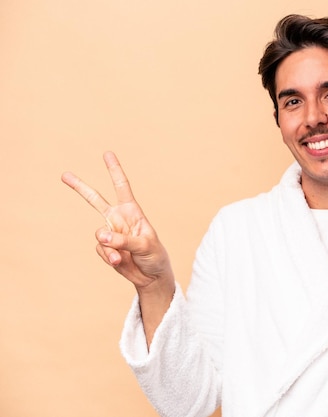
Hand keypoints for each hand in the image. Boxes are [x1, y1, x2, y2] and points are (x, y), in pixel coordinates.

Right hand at [61, 151, 173, 290]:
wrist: (151, 275)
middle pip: (95, 200)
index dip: (114, 170)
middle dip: (80, 188)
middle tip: (64, 175)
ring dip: (109, 246)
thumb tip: (101, 236)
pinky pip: (100, 250)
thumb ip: (123, 240)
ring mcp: (110, 234)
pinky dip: (109, 257)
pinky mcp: (105, 248)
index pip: (122, 187)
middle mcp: (118, 219)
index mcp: (132, 212)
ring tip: (120, 256)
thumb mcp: (144, 245)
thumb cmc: (154, 255)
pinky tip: (119, 262)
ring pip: (98, 234)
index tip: (107, 153)